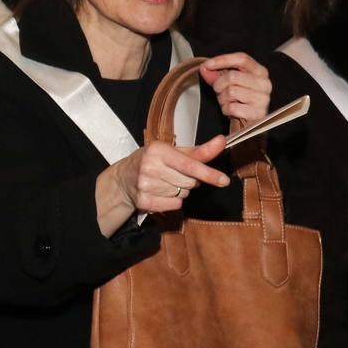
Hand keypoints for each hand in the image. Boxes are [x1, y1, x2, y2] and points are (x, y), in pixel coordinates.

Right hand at [95, 136, 230, 234]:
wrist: (124, 178)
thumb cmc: (152, 161)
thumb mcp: (172, 151)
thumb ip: (199, 151)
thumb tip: (221, 142)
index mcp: (158, 150)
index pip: (189, 165)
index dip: (208, 173)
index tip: (223, 180)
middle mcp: (150, 167)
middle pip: (189, 182)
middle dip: (191, 180)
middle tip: (177, 174)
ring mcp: (146, 185)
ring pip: (183, 194)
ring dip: (181, 191)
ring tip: (166, 182)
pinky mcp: (144, 201)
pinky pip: (175, 205)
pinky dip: (174, 201)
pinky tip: (162, 193)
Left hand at [200, 53, 271, 127]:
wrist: (251, 122)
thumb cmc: (241, 100)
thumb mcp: (229, 83)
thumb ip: (217, 74)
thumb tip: (204, 68)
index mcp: (260, 72)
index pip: (242, 59)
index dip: (223, 60)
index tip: (207, 65)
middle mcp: (264, 84)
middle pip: (233, 76)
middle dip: (219, 84)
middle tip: (220, 91)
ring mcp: (262, 99)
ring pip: (231, 92)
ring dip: (223, 98)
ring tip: (227, 101)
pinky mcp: (257, 113)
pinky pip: (232, 107)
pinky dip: (226, 109)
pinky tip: (231, 110)